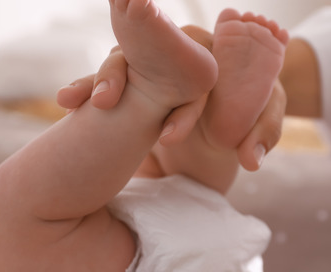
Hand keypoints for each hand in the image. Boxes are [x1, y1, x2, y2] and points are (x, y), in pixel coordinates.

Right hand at [57, 26, 285, 171]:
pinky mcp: (133, 83)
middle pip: (141, 53)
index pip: (190, 60)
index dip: (179, 98)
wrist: (226, 124)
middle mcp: (176, 52)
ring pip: (117, 63)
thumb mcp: (262, 122)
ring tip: (72, 100)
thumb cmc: (250, 116)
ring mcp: (151, 66)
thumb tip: (252, 160)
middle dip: (117, 75)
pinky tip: (68, 102)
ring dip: (94, 81)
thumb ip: (262, 135)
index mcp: (212, 53)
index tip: (169, 137)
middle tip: (106, 103)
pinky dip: (86, 90)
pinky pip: (106, 83)